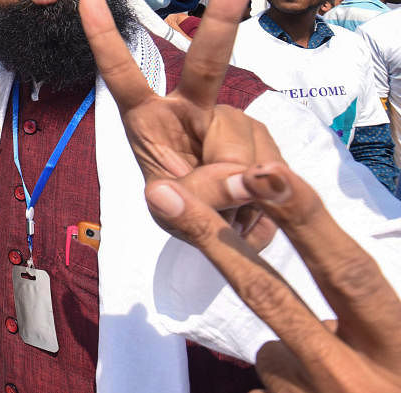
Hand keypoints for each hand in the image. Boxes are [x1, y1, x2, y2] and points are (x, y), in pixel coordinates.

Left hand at [80, 0, 282, 248]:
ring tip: (223, 211)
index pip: (122, 77)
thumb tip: (249, 180)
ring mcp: (233, 122)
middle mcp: (191, 109)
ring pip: (242, 150)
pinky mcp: (267, 141)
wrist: (224, 229)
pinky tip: (252, 208)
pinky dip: (265, 201)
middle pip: (207, 64)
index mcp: (148, 119)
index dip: (105, 40)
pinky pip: (273, 172)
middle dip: (222, 18)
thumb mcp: (172, 213)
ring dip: (237, 193)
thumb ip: (195, 204)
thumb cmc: (181, 207)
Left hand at [145, 162, 400, 392]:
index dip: (307, 219)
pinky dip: (293, 390)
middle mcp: (359, 380)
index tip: (265, 170)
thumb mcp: (394, 344)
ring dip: (293, 361)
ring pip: (271, 355)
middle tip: (164, 194)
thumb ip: (361, 307)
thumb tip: (305, 247)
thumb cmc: (391, 379)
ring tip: (339, 385)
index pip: (349, 272)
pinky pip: (273, 389)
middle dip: (213, 241)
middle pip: (271, 298)